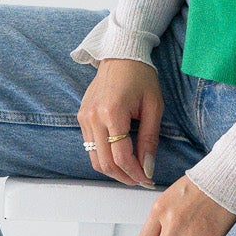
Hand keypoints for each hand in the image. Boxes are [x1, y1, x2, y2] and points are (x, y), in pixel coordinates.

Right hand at [78, 57, 162, 186]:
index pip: (121, 157)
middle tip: (141, 180)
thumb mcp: (153, 107)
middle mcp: (93, 117)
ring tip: (131, 172)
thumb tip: (148, 168)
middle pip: (105, 163)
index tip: (148, 180)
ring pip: (94, 159)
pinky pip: (90, 147)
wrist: (121, 55)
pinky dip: (104, 157)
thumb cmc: (141, 78)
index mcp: (112, 113)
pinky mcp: (82, 117)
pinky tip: (120, 157)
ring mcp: (84, 118)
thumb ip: (149, 139)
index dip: (136, 173)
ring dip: (113, 171)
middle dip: (124, 177)